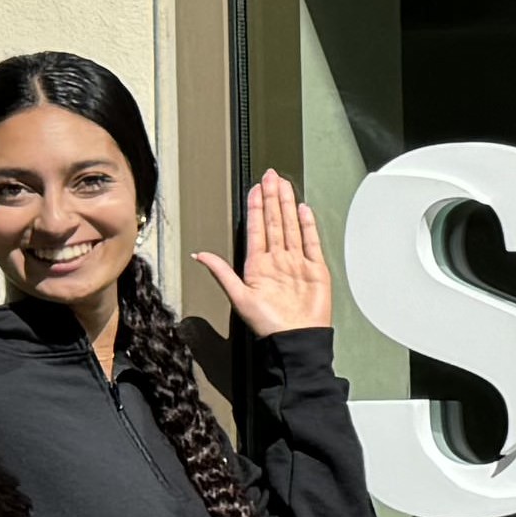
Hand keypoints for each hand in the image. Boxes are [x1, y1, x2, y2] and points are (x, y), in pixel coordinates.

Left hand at [191, 168, 334, 337]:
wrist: (295, 340)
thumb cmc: (268, 325)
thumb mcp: (238, 298)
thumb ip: (221, 273)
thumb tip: (199, 255)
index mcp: (258, 265)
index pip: (256, 228)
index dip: (256, 206)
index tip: (256, 187)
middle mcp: (278, 260)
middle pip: (274, 221)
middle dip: (272, 197)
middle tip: (271, 175)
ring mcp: (297, 263)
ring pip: (291, 226)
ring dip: (288, 205)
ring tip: (285, 185)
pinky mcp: (316, 270)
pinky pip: (312, 242)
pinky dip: (309, 226)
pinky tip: (304, 210)